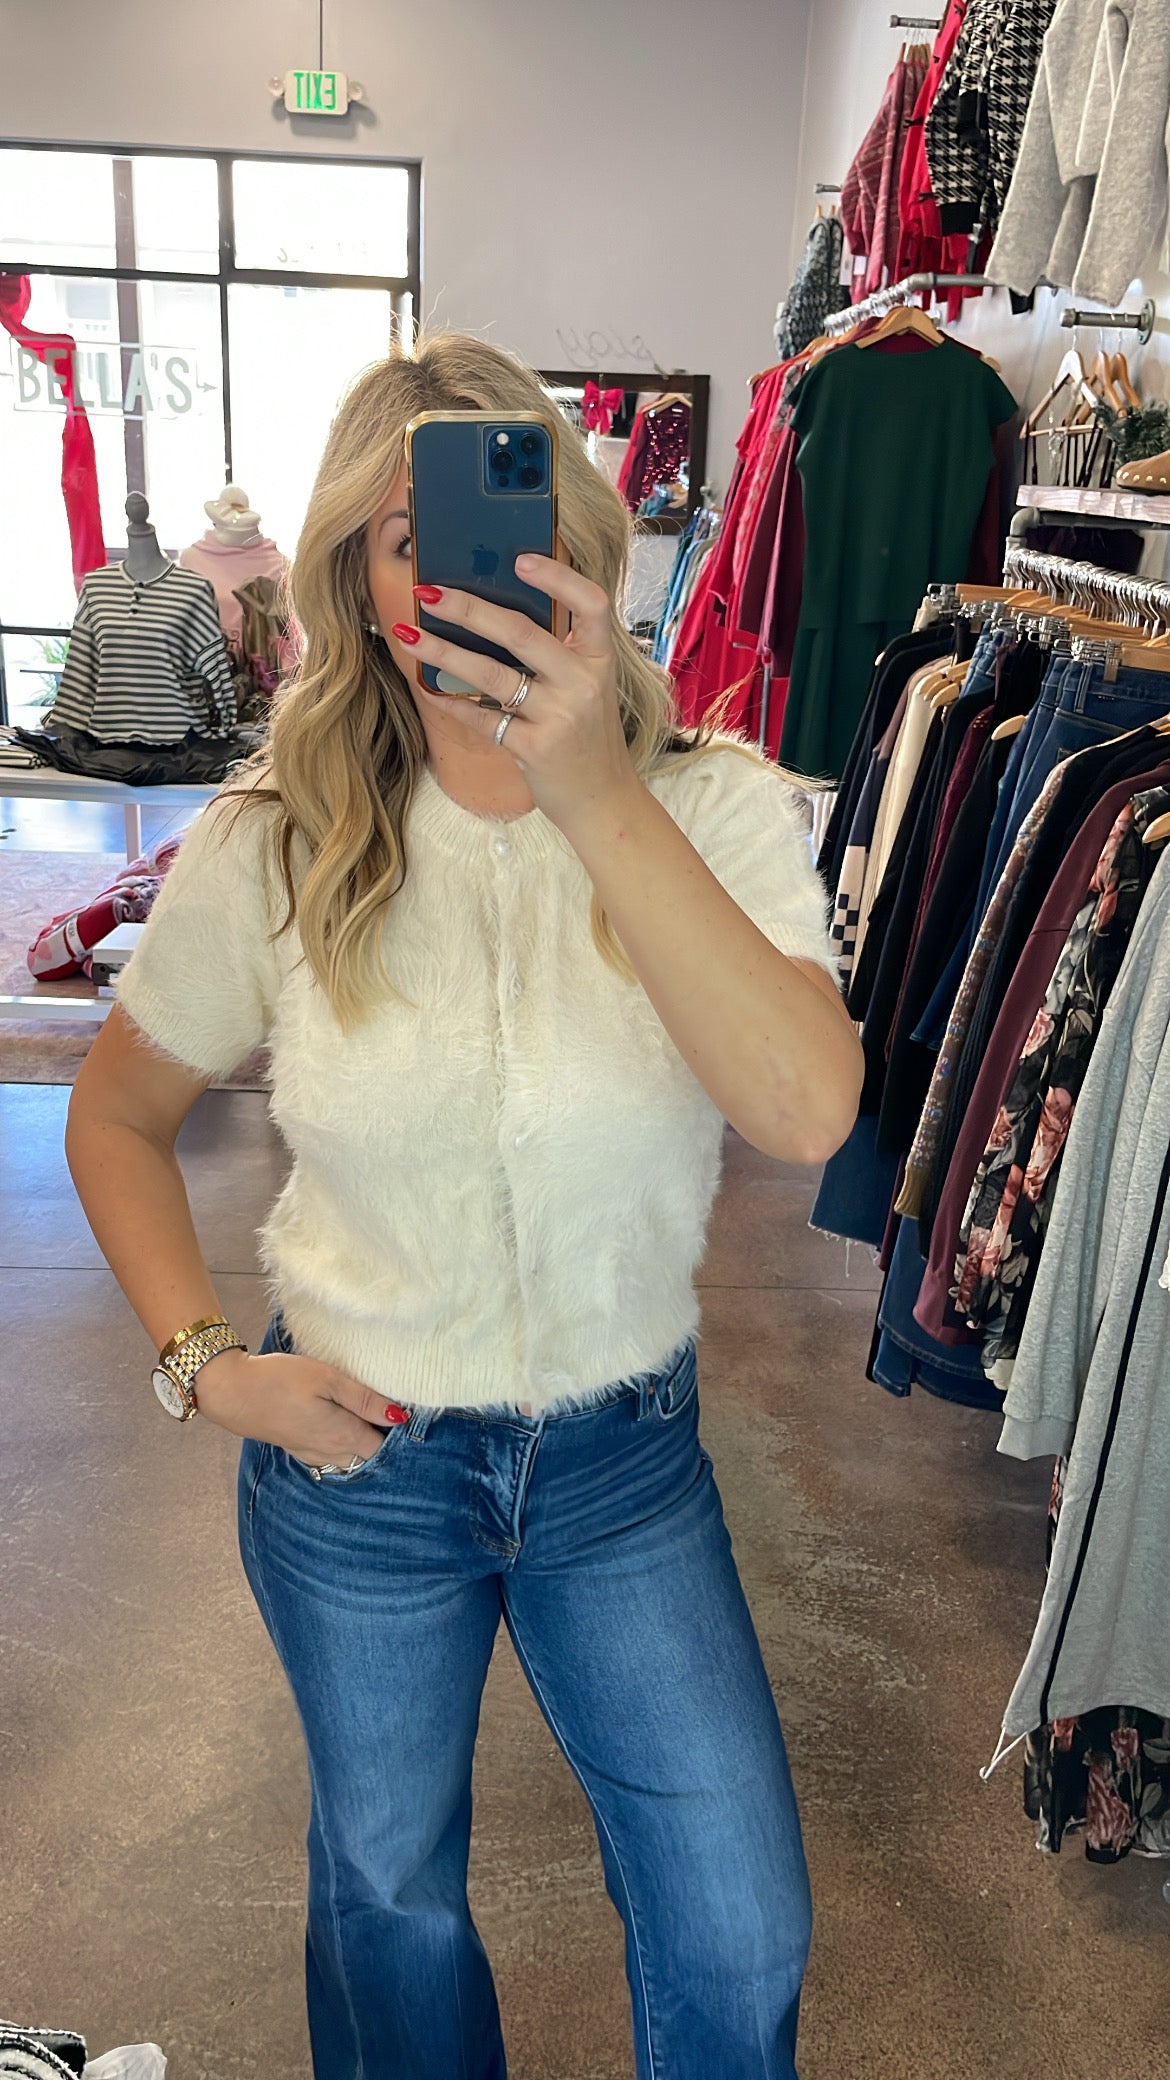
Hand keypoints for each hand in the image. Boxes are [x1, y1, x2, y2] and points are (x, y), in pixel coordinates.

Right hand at [194, 1346, 402, 1467]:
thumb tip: (400, 1416)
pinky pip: (331, 1456)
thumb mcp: (327, 1379)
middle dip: (384, 1441)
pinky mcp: (298, 1449)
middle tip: (391, 1412)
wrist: (231, 1392)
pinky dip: (343, 1446)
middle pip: (370, 1457)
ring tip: (369, 1417)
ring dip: (363, 1444)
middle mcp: (330, 1452)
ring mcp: (312, 1454)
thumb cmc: (279, 1380)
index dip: (400, 1434)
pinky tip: (341, 1424)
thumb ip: (364, 1400)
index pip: (385, 1448)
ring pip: (350, 1459)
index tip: (407, 1412)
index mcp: (343, 1436)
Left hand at [392, 554, 642, 833]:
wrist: (602, 799)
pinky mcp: (534, 748)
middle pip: (521, 633)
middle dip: (468, 609)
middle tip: (427, 590)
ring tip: (407, 634)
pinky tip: (426, 688)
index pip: (591, 604)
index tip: (520, 559)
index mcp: (599, 659)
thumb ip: (559, 651)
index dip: (558, 578)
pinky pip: (481, 718)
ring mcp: (559, 717)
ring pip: (491, 674)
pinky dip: (451, 701)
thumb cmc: (586, 734)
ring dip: (443, 652)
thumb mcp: (587, 686)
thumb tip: (494, 609)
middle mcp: (582, 683)